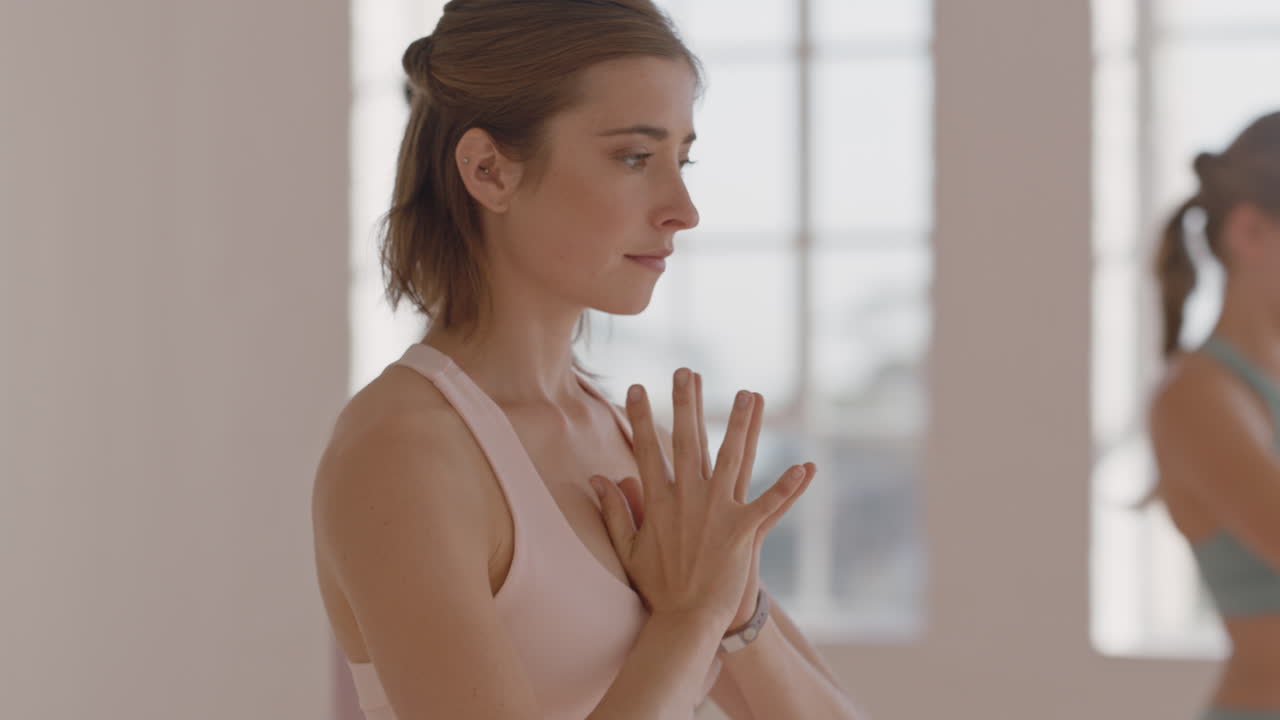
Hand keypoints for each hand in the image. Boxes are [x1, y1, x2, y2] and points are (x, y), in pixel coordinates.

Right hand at [598, 371, 816, 630]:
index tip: (638, 388)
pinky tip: (804, 467)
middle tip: (686, 371)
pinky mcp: (742, 532)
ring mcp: (716, 513)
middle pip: (688, 442)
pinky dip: (787, 488)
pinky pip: (769, 506)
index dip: (643, 418)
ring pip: (732, 459)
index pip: (648, 449)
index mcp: (660, 502)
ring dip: (741, 426)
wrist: (686, 621)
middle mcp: (688, 500)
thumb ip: (616, 511)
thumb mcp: (630, 548)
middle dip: (686, 404)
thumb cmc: (658, 586)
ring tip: (748, 394)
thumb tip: (599, 479)